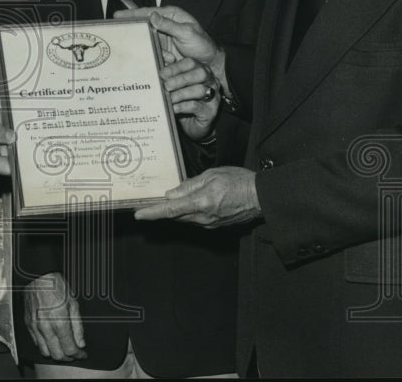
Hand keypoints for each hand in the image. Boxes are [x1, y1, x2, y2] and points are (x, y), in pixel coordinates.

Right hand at [23, 273, 86, 361]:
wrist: (39, 277)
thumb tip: (81, 343)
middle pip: (57, 355)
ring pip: (45, 352)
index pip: (70, 349)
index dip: (78, 354)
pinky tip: (52, 340)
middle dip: (69, 357)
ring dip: (56, 354)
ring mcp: (35, 327)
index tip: (83, 353)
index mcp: (59, 321)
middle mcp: (45, 327)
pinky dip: (45, 346)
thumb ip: (77, 326)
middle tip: (75, 352)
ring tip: (64, 348)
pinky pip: (36, 343)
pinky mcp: (28, 325)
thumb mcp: (73, 303)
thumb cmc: (57, 287)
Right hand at [116, 6, 228, 91]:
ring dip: (155, 50)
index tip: (117, 16)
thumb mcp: (187, 33)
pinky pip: (153, 53)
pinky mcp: (164, 51)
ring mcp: (164, 38)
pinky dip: (159, 58)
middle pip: (144, 27)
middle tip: (125, 37)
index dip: (131, 14)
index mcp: (172, 15)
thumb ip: (169, 25)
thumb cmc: (202, 44)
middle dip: (139, 35)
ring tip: (169, 56)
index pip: (148, 12)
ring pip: (148, 43)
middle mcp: (166, 25)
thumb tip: (152, 16)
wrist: (210, 62)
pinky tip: (169, 60)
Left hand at [134, 166, 261, 226]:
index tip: (139, 215)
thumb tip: (172, 194)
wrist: (261, 197)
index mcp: (201, 203)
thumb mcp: (212, 175)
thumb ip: (190, 185)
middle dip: (162, 211)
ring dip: (176, 210)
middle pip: (175, 216)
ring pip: (185, 217)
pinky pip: (196, 219)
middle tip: (148, 204)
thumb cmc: (239, 182)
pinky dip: (188, 211)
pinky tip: (190, 202)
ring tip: (169, 200)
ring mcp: (210, 223)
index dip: (153, 213)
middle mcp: (204, 217)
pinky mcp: (215, 225)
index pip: (171, 210)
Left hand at [160, 56, 219, 139]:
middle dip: (181, 79)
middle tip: (166, 86)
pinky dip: (182, 106)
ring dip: (181, 93)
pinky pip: (197, 106)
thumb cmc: (181, 102)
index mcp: (201, 71)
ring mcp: (213, 96)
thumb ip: (168, 73)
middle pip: (200, 73)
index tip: (162, 74)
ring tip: (169, 98)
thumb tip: (161, 59)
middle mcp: (210, 81)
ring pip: (200, 89)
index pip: (191, 63)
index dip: (175, 67)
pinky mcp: (211, 112)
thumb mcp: (174, 86)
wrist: (191, 125)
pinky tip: (173, 108)